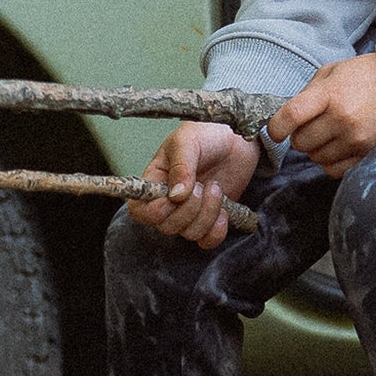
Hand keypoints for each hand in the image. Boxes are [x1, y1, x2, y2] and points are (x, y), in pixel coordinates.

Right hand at [132, 121, 258, 248]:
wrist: (237, 140)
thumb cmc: (207, 134)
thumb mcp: (188, 140)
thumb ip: (181, 165)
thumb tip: (176, 195)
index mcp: (154, 181)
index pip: (139, 211)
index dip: (153, 212)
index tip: (173, 197)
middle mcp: (168, 201)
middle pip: (166, 226)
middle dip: (189, 209)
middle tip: (202, 184)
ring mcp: (190, 212)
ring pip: (189, 233)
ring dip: (207, 213)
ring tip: (215, 187)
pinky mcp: (210, 219)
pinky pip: (207, 241)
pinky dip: (217, 230)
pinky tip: (225, 210)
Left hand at [270, 52, 375, 176]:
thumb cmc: (365, 75)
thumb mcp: (332, 72)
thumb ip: (307, 94)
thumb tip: (285, 119)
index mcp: (331, 94)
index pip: (290, 116)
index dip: (276, 127)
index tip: (276, 130)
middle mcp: (343, 119)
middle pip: (301, 142)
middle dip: (300, 136)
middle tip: (312, 126)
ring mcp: (357, 139)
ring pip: (316, 158)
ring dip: (316, 149)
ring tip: (329, 134)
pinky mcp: (368, 153)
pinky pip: (334, 170)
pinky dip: (330, 161)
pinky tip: (338, 147)